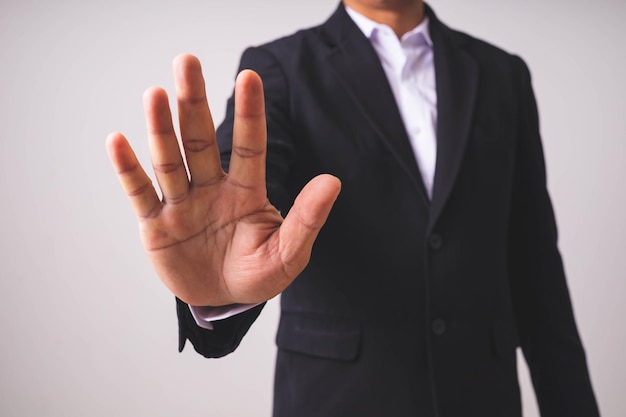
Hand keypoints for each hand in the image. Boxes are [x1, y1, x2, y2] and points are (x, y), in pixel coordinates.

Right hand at [106, 54, 340, 306]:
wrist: (224, 301)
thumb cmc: (259, 274)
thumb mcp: (289, 253)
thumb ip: (307, 219)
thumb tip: (333, 181)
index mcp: (246, 191)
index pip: (248, 146)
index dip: (248, 114)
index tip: (248, 77)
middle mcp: (211, 188)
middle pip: (199, 140)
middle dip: (193, 103)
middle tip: (187, 62)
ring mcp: (182, 204)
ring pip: (170, 160)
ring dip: (161, 129)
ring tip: (155, 94)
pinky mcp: (157, 224)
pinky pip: (141, 192)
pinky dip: (129, 169)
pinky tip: (118, 141)